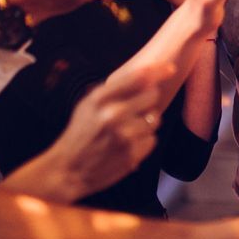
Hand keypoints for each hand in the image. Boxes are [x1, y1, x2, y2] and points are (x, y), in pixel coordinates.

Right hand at [5, 60, 168, 202]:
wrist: (68, 169)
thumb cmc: (80, 134)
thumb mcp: (87, 105)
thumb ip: (112, 91)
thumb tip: (144, 76)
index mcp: (100, 99)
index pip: (138, 77)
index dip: (158, 70)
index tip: (170, 69)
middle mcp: (113, 114)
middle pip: (152, 96)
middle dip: (148, 102)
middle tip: (135, 110)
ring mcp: (124, 135)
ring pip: (155, 119)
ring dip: (146, 124)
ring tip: (126, 132)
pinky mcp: (132, 154)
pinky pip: (152, 140)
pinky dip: (144, 142)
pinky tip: (127, 146)